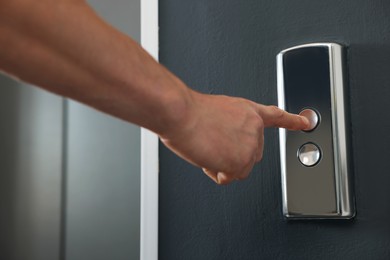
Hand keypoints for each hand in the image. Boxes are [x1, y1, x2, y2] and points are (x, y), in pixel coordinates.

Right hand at [159, 91, 309, 184]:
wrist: (182, 114)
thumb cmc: (190, 111)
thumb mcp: (217, 111)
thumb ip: (230, 126)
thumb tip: (225, 141)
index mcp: (248, 111)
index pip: (276, 116)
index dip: (292, 121)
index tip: (305, 122)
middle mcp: (254, 128)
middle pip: (250, 155)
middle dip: (232, 155)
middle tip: (213, 143)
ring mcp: (250, 145)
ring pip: (238, 168)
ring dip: (221, 163)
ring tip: (207, 146)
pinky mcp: (241, 161)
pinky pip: (228, 177)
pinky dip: (215, 172)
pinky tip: (207, 155)